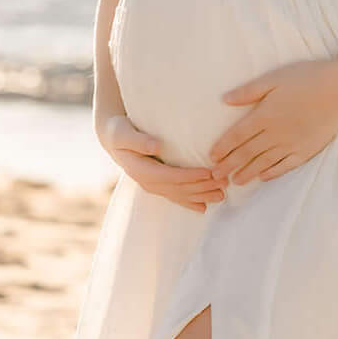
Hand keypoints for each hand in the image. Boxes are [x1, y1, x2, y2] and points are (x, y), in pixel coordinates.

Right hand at [98, 113, 226, 213]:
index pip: (169, 176)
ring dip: (201, 196)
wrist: (113, 139)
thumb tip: (156, 145)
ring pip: (179, 195)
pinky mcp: (157, 186)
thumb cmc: (119, 131)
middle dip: (202, 188)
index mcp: (140, 171)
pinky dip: (190, 202)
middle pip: (178, 188)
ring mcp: (152, 186)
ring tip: (222, 195)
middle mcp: (147, 182)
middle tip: (224, 183)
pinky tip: (204, 207)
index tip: (208, 173)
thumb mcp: (123, 133)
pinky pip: (175, 197)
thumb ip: (138, 140)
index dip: (189, 176)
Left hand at [207, 57, 337, 185]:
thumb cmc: (306, 78)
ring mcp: (291, 145)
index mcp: (264, 116)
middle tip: (216, 177)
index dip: (222, 147)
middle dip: (229, 166)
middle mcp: (275, 134)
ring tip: (236, 182)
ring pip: (264, 163)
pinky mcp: (306, 150)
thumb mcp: (273, 78)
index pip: (237, 136)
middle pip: (246, 153)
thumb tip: (224, 100)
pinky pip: (285, 166)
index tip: (211, 157)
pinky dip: (273, 173)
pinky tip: (264, 177)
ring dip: (247, 173)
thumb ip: (248, 91)